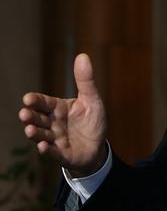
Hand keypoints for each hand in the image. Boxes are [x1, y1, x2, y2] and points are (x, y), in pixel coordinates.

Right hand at [18, 53, 107, 176]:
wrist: (98, 147)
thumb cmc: (92, 121)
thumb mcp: (92, 100)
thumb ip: (85, 81)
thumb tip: (83, 55)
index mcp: (59, 109)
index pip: (45, 103)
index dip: (36, 101)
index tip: (28, 98)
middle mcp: (53, 124)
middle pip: (39, 119)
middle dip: (31, 117)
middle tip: (24, 113)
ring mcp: (56, 140)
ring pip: (41, 136)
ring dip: (35, 134)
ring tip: (30, 130)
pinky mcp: (62, 154)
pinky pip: (53, 153)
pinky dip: (47, 151)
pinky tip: (42, 147)